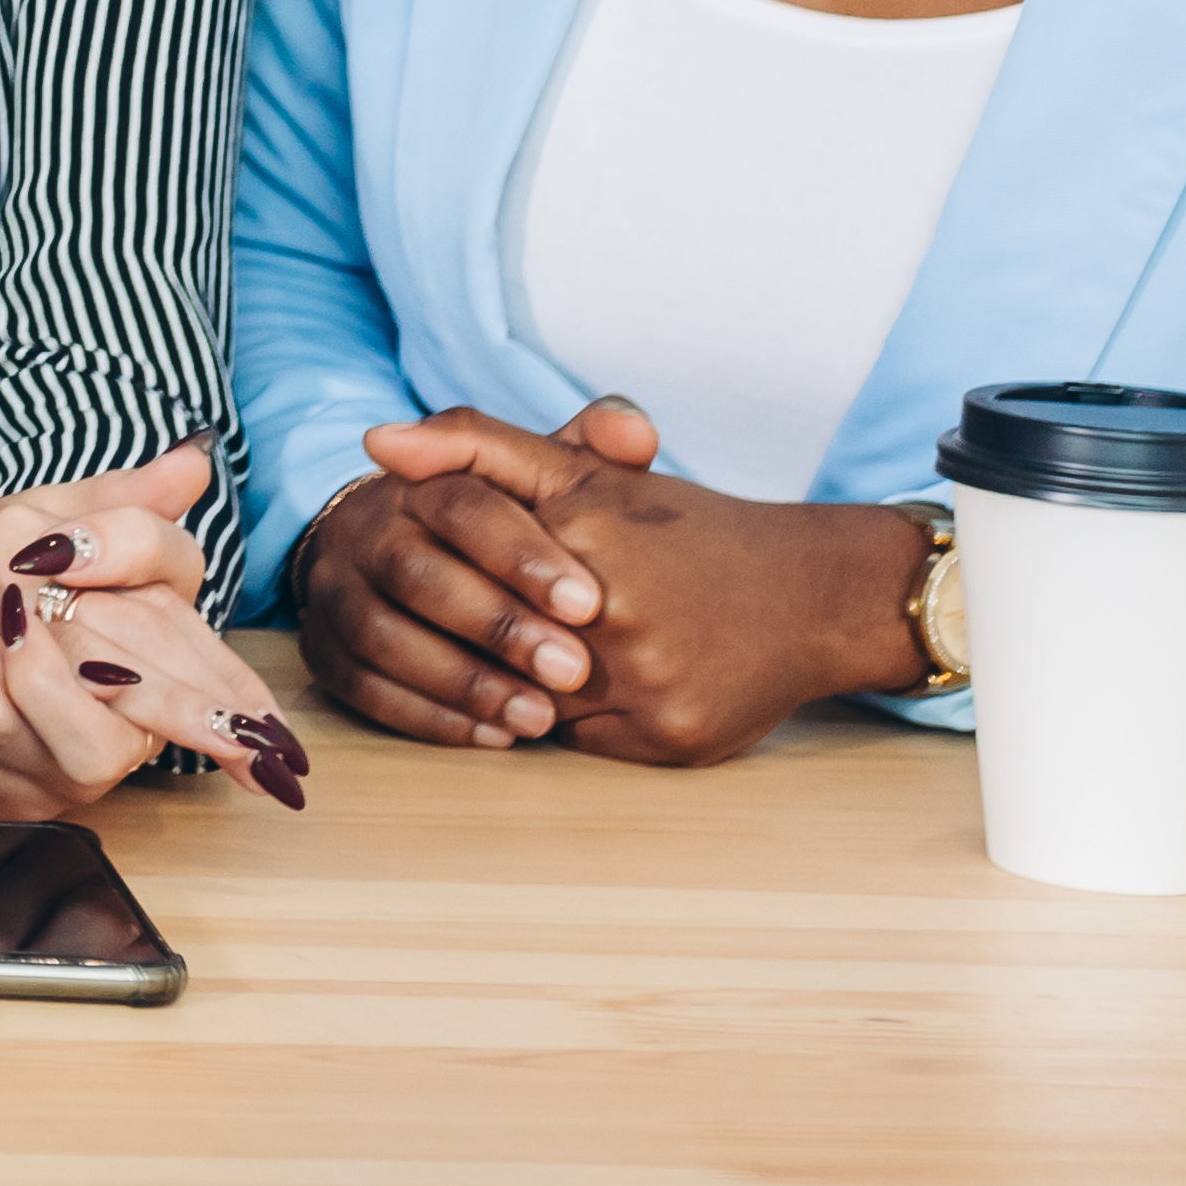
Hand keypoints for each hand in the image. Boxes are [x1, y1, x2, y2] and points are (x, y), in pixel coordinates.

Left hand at [0, 447, 307, 816]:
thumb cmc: (4, 571)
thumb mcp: (66, 522)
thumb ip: (127, 505)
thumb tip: (192, 462)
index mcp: (152, 691)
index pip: (173, 701)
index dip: (102, 649)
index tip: (21, 582)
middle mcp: (99, 756)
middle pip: (42, 697)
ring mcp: (29, 788)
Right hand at [291, 409, 620, 745]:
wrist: (400, 552)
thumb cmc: (496, 524)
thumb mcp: (541, 479)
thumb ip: (591, 451)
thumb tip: (636, 432)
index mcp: (418, 480)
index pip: (461, 503)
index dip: (521, 554)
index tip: (589, 604)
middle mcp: (363, 530)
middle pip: (415, 571)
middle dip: (496, 626)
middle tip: (573, 671)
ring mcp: (333, 591)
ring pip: (381, 635)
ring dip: (463, 682)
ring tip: (540, 718)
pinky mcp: (322, 649)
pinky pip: (360, 688)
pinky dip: (426, 715)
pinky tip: (492, 735)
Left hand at [488, 399, 924, 761]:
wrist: (812, 596)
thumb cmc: (684, 529)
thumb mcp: (584, 472)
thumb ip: (478, 446)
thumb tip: (373, 443)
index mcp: (587, 533)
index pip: (463, 565)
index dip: (457, 573)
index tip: (462, 570)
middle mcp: (619, 614)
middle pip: (493, 640)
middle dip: (491, 632)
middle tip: (506, 621)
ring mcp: (647, 684)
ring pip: (530, 697)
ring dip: (526, 681)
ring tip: (550, 654)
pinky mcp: (668, 739)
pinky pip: (579, 742)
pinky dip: (576, 719)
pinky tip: (605, 690)